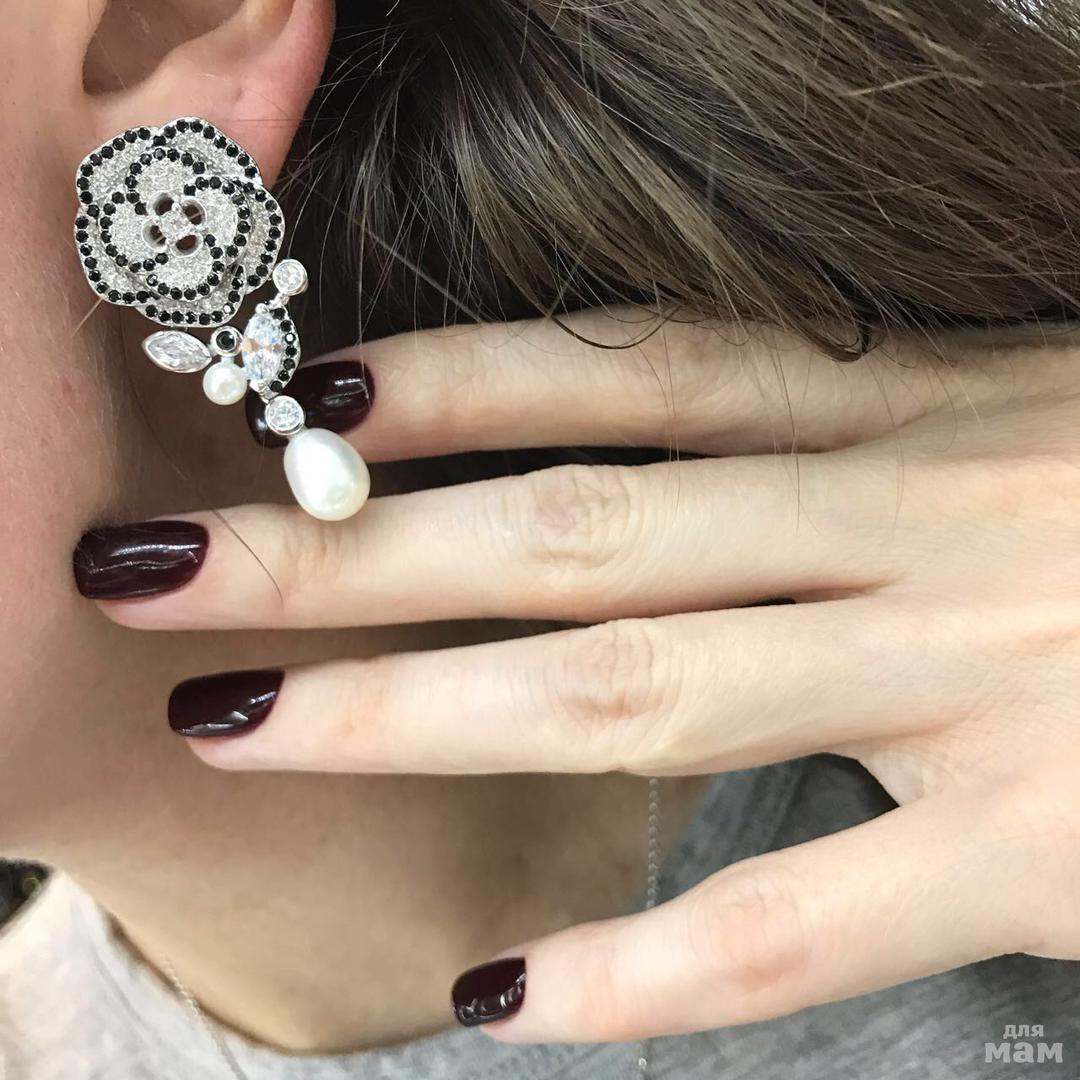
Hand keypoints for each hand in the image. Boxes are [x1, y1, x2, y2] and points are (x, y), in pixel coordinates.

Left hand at [77, 310, 1079, 1041]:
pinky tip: (511, 993)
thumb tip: (684, 471)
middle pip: (568, 525)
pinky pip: (807, 920)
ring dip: (421, 714)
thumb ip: (849, 452)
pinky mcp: (1052, 845)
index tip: (305, 398)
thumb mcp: (1005, 422)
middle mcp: (907, 525)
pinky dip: (654, 963)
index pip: (629, 368)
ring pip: (636, 687)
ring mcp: (974, 680)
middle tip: (165, 568)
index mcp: (905, 415)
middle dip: (350, 549)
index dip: (457, 374)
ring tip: (248, 731)